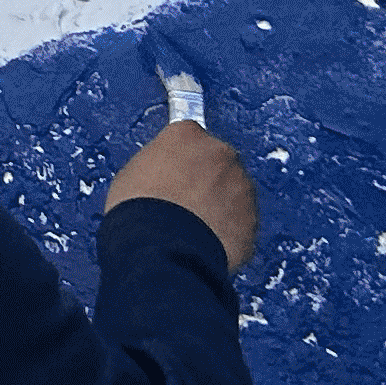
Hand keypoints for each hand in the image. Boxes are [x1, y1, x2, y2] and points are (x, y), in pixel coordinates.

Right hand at [106, 119, 258, 269]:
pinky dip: (229, 231)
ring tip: (194, 228)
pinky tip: (206, 243)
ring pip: (234, 192)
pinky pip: (241, 222)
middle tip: (185, 202)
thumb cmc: (139, 211)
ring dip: (220, 205)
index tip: (175, 171)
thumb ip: (157, 166)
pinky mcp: (253, 220)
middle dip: (206, 179)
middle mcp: (221, 154)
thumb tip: (161, 179)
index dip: (180, 157)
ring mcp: (242, 187)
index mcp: (187, 135)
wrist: (161, 249)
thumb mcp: (132, 174)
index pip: (189, 136)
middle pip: (218, 161)